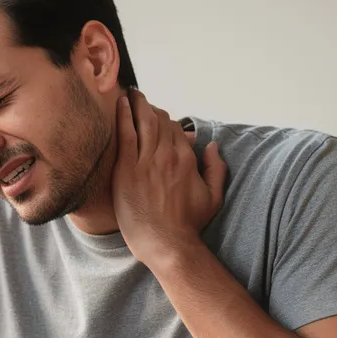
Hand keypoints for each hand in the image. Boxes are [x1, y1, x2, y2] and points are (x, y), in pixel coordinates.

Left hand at [112, 89, 226, 267]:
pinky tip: (120, 103)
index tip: (158, 119)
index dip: (166, 121)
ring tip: (130, 94)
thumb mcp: (214, 197)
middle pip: (159, 120)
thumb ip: (216, 168)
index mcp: (187, 159)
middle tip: (140, 101)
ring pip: (143, 121)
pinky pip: (125, 133)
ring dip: (137, 103)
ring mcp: (146, 161)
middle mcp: (168, 155)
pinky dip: (123, 115)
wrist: (167, 244)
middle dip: (150, 108)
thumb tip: (212, 145)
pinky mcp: (127, 169)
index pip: (176, 128)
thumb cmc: (189, 224)